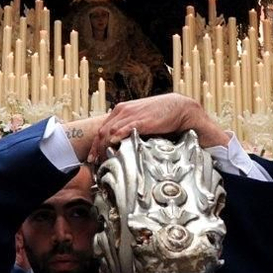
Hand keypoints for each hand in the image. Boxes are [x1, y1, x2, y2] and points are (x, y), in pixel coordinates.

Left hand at [95, 93, 222, 150]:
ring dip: (104, 149)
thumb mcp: (139, 120)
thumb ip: (128, 129)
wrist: (179, 107)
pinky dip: (117, 136)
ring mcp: (131, 115)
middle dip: (97, 150)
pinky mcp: (142, 120)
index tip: (93, 160)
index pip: (101, 130)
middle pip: (101, 133)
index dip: (95, 146)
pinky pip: (125, 128)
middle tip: (96, 165)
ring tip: (104, 162)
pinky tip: (113, 144)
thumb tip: (118, 145)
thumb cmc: (159, 115)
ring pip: (109, 132)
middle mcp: (122, 111)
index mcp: (120, 111)